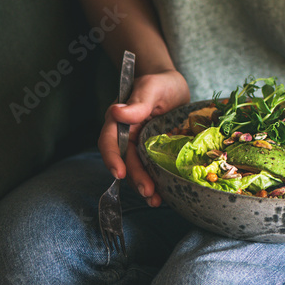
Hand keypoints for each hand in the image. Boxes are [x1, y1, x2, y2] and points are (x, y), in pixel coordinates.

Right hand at [98, 68, 190, 205]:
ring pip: (137, 170)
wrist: (175, 88)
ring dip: (145, 186)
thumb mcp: (152, 88)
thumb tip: (116, 111)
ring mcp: (139, 147)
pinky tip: (165, 194)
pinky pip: (151, 170)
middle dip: (135, 178)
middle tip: (148, 192)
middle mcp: (126, 136)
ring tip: (156, 201)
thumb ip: (137, 103)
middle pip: (125, 161)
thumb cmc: (161, 83)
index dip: (112, 158)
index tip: (120, 173)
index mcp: (119, 120)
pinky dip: (156, 183)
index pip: (109, 141)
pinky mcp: (153, 154)